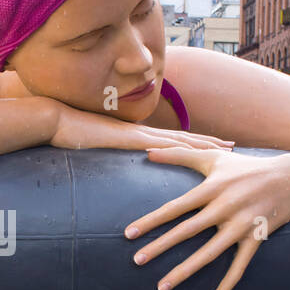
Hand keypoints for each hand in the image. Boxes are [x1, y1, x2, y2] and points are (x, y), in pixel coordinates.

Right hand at [48, 99, 233, 152]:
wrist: (54, 119)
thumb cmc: (69, 135)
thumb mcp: (94, 150)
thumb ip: (107, 157)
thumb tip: (111, 170)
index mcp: (135, 136)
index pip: (172, 141)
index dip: (195, 143)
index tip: (215, 147)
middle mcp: (141, 132)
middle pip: (183, 138)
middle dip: (210, 143)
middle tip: (234, 147)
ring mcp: (136, 134)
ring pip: (179, 141)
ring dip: (204, 146)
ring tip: (226, 150)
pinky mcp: (128, 139)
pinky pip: (160, 145)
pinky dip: (180, 149)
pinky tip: (196, 154)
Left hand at [124, 148, 289, 289]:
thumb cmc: (246, 166)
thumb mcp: (213, 157)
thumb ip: (178, 154)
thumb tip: (147, 151)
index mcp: (211, 188)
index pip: (174, 207)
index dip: (151, 221)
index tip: (128, 234)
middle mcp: (224, 206)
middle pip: (186, 230)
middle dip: (160, 246)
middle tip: (136, 261)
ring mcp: (241, 224)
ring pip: (209, 253)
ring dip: (184, 271)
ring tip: (162, 287)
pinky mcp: (257, 238)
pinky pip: (239, 267)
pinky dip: (225, 286)